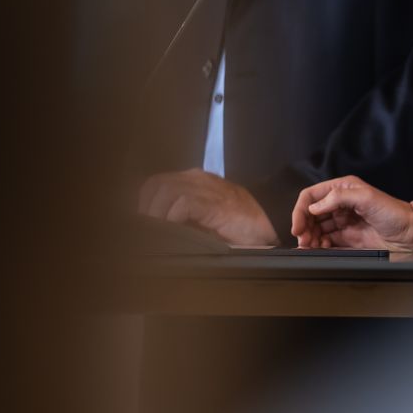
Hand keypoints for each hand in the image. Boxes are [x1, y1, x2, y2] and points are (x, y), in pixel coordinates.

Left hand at [138, 169, 277, 247]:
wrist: (271, 224)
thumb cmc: (239, 227)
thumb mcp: (205, 220)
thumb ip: (183, 219)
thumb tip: (156, 232)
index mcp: (194, 182)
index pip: (156, 184)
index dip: (144, 202)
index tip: (141, 223)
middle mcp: (197, 179)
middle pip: (156, 184)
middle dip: (146, 208)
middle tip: (146, 230)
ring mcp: (207, 188)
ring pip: (166, 190)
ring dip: (157, 214)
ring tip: (157, 232)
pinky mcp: (215, 201)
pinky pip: (184, 202)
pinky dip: (173, 218)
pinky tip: (175, 231)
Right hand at [291, 176, 412, 252]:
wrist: (409, 234)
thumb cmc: (394, 212)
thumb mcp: (367, 198)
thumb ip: (338, 198)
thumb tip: (315, 206)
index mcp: (343, 189)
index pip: (312, 196)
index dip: (300, 210)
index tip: (297, 226)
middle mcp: (340, 203)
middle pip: (311, 214)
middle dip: (304, 226)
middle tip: (303, 239)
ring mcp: (343, 221)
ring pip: (316, 228)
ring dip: (310, 237)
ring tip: (310, 246)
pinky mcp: (347, 237)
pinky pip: (326, 240)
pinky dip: (320, 245)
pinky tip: (321, 248)